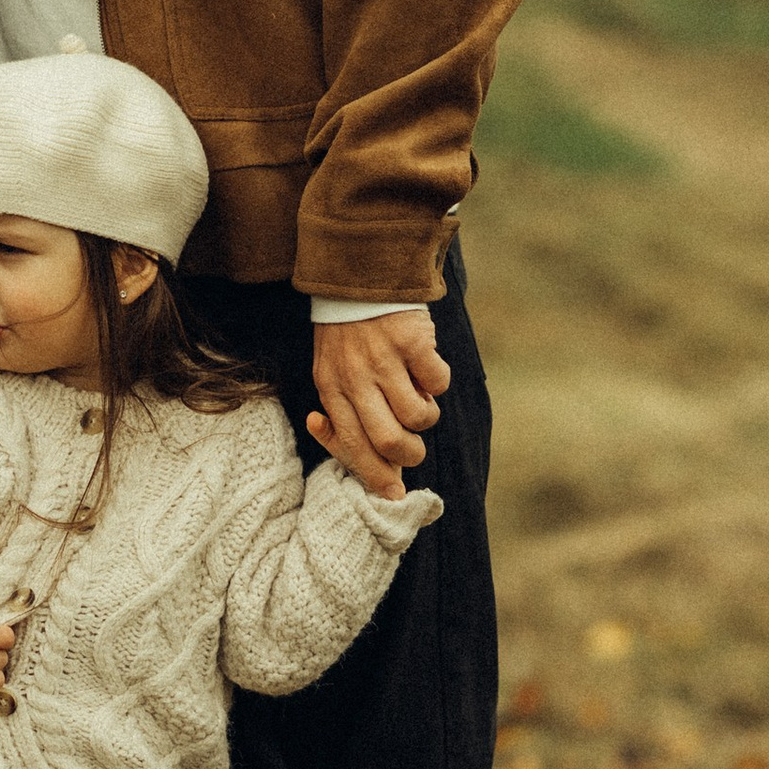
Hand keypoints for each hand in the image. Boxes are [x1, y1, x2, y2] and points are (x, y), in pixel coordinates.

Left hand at [308, 310, 448, 497]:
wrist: (359, 273)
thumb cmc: (346, 335)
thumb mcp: (329, 371)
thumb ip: (342, 413)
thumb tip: (362, 461)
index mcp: (331, 387)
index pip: (353, 444)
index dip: (376, 475)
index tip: (394, 495)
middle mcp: (355, 376)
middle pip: (389, 439)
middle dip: (409, 454)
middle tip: (415, 446)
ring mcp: (384, 358)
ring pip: (418, 415)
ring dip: (427, 415)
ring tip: (418, 396)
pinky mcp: (412, 340)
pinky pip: (438, 382)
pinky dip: (438, 383)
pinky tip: (426, 367)